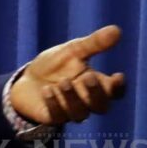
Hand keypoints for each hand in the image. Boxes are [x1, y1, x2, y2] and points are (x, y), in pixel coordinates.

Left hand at [10, 24, 126, 125]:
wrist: (27, 78)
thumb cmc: (56, 65)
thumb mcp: (73, 50)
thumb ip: (94, 43)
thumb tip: (116, 30)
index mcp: (97, 85)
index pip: (115, 92)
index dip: (119, 87)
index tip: (117, 76)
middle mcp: (86, 102)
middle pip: (101, 106)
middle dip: (96, 93)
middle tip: (89, 76)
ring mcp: (69, 111)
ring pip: (80, 114)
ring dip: (73, 98)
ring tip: (63, 82)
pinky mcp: (52, 117)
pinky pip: (57, 117)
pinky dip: (53, 104)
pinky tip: (47, 90)